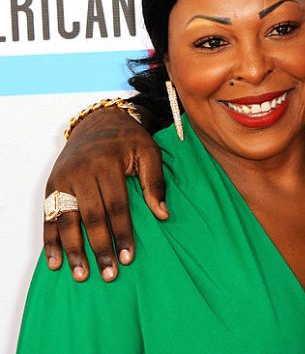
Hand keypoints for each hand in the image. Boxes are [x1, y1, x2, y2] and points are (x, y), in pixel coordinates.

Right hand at [44, 107, 166, 281]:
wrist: (99, 121)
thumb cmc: (129, 140)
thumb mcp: (149, 152)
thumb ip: (155, 183)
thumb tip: (162, 215)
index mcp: (107, 164)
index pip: (116, 206)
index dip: (122, 233)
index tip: (129, 257)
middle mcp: (81, 172)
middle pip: (91, 217)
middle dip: (100, 248)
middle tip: (109, 274)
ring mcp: (63, 180)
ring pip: (67, 220)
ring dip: (74, 250)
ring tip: (82, 274)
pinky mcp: (52, 186)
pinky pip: (49, 217)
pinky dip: (51, 241)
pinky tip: (55, 261)